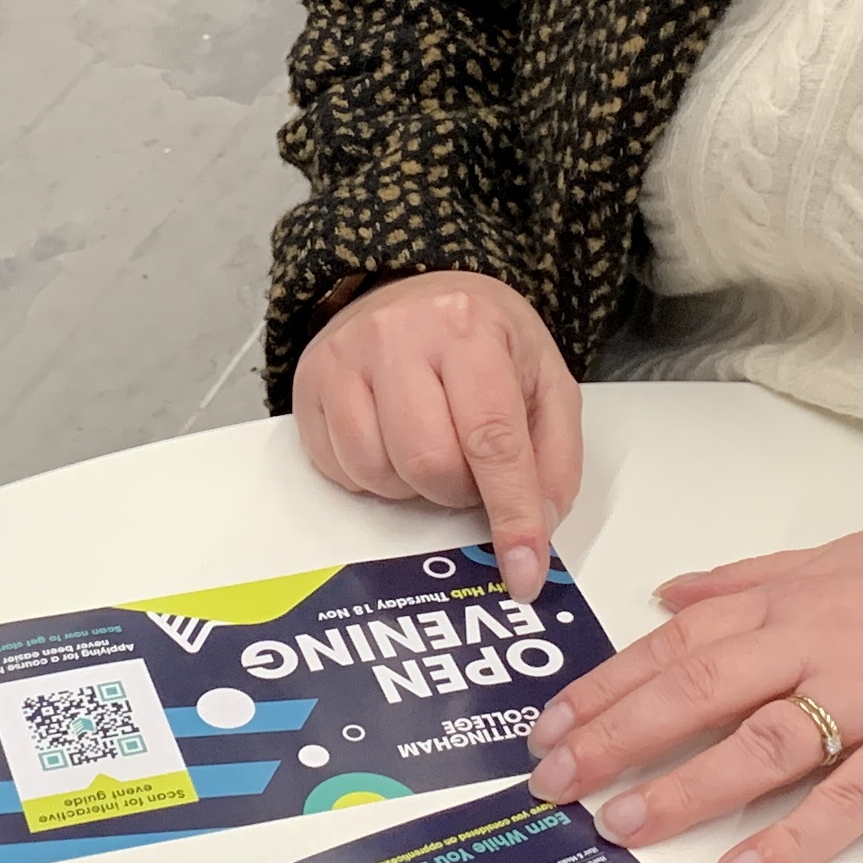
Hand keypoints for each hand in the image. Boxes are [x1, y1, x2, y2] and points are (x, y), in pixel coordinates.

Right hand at [291, 270, 583, 592]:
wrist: (413, 290)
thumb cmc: (484, 340)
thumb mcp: (543, 380)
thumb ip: (554, 456)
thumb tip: (538, 526)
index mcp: (470, 328)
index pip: (493, 440)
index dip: (512, 514)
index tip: (524, 572)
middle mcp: (399, 335)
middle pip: (430, 465)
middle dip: (458, 491)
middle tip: (470, 468)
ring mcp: (345, 359)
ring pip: (379, 473)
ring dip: (413, 487)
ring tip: (429, 446)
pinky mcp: (309, 384)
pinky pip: (339, 469)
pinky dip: (373, 478)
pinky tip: (391, 443)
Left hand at [522, 525, 862, 862]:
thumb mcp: (844, 553)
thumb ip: (749, 576)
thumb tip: (669, 592)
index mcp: (792, 600)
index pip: (675, 643)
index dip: (606, 685)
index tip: (549, 724)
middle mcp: (816, 646)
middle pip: (694, 691)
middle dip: (613, 738)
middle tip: (553, 782)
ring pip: (755, 746)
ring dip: (682, 789)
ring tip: (621, 825)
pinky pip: (844, 804)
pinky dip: (790, 842)